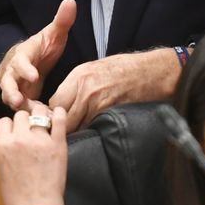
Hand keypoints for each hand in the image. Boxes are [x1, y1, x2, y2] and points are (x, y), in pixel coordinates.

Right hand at [0, 0, 77, 110]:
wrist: (33, 60)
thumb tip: (71, 1)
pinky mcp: (16, 97)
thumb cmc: (43, 47)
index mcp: (22, 55)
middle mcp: (12, 71)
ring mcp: (12, 85)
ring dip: (18, 106)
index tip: (34, 75)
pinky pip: (18, 107)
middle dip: (11, 91)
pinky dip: (26, 112)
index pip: (20, 61)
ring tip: (30, 114)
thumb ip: (61, 21)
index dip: (25, 69)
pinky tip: (38, 119)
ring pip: (9, 97)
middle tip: (19, 101)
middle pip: (7, 82)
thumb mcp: (54, 34)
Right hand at [0, 105, 67, 204]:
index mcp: (2, 145)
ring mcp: (39, 140)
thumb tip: (12, 140)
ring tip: (45, 121)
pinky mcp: (57, 145)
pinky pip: (59, 120)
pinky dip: (59, 113)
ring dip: (41, 115)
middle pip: (21, 115)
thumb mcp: (2, 170)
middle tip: (32, 128)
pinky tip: (59, 113)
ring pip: (38, 112)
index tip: (16, 131)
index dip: (11, 126)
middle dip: (26, 120)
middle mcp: (19, 139)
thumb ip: (7, 151)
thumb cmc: (18, 197)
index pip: (4, 121)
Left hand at [46, 47, 179, 129]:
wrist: (151, 72)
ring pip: (75, 126)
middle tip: (66, 133)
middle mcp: (84, 89)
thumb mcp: (94, 68)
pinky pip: (91, 128)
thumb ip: (76, 85)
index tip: (58, 121)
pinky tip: (94, 133)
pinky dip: (91, 132)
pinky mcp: (108, 113)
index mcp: (78, 76)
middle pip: (62, 117)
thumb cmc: (126, 69)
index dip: (54, 114)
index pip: (54, 102)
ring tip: (79, 135)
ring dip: (76, 131)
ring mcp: (96, 102)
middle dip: (62, 126)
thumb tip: (63, 102)